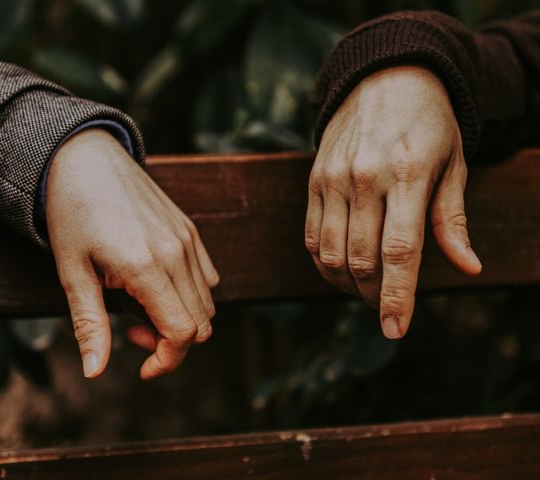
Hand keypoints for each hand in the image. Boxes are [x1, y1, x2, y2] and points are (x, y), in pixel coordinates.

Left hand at [46, 129, 218, 379]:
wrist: (84, 157)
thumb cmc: (70, 213)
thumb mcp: (72, 272)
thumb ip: (90, 324)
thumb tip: (94, 371)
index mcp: (146, 266)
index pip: (182, 332)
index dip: (167, 360)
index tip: (142, 367)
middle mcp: (177, 253)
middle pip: (202, 324)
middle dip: (172, 344)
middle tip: (131, 330)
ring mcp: (188, 239)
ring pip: (207, 303)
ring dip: (181, 319)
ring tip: (140, 305)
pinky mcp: (190, 229)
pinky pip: (207, 276)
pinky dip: (190, 295)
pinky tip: (156, 283)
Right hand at [305, 66, 480, 338]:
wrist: (382, 78)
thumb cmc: (428, 124)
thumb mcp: (453, 164)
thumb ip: (453, 220)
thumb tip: (469, 268)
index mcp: (406, 174)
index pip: (399, 250)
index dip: (397, 297)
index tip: (396, 330)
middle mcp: (363, 178)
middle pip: (360, 259)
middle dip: (373, 295)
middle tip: (387, 306)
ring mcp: (332, 179)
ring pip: (329, 254)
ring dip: (346, 284)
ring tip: (366, 289)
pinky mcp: (313, 181)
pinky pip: (311, 237)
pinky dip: (324, 264)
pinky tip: (342, 268)